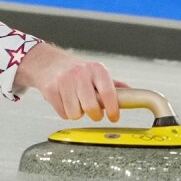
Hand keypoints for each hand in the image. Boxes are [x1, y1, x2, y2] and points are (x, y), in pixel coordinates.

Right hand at [13, 42, 128, 121]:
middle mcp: (80, 73)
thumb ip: (113, 85)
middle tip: (94, 113)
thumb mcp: (95, 72)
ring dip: (77, 114)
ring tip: (77, 104)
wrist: (47, 62)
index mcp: (96, 69)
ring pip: (75, 113)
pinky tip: (65, 102)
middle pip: (91, 107)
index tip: (114, 117)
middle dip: (95, 115)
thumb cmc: (75, 70)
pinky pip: (62, 113)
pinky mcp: (50, 89)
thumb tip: (133, 94)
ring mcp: (64, 80)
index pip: (109, 93)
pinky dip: (65, 112)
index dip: (113, 109)